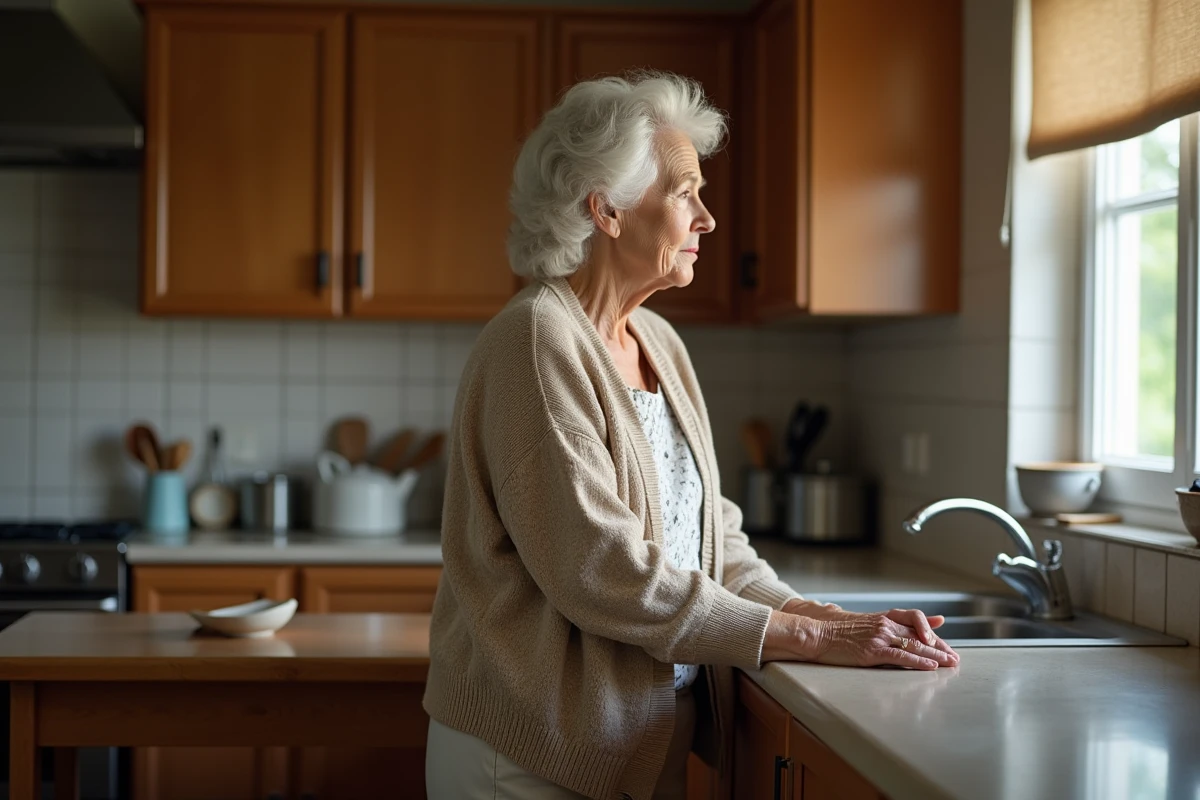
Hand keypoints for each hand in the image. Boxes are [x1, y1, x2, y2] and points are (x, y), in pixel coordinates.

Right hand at [812, 612, 958, 669]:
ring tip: (950, 663)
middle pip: (920, 636)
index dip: (934, 634)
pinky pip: (900, 656)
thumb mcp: (867, 623)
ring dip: (936, 656)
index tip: (946, 645)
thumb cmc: (840, 632)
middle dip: (941, 648)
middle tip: (955, 659)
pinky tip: (929, 666)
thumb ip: (888, 625)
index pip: (917, 621)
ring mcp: (879, 637)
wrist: (818, 634)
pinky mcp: (872, 652)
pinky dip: (917, 661)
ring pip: (914, 645)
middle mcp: (885, 625)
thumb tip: (903, 627)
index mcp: (884, 617)